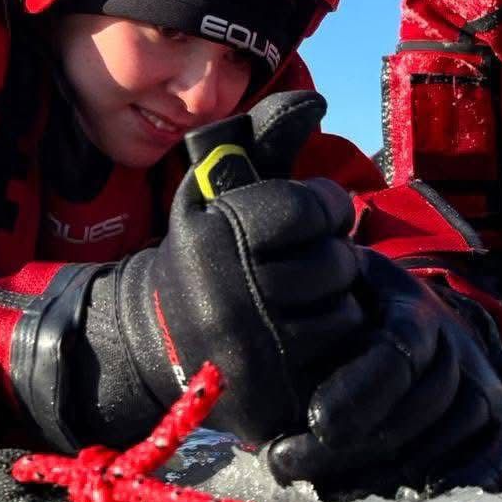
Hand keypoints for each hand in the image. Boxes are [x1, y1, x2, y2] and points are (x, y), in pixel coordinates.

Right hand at [70, 92, 368, 443]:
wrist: (158, 341)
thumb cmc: (200, 252)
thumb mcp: (214, 187)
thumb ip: (261, 137)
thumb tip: (314, 103)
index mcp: (211, 238)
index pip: (305, 210)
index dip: (323, 205)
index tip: (318, 211)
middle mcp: (227, 299)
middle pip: (332, 264)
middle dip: (333, 256)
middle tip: (314, 258)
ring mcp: (249, 356)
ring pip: (343, 314)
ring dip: (338, 301)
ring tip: (311, 297)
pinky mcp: (270, 399)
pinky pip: (341, 364)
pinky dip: (337, 346)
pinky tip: (313, 333)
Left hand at [266, 257, 501, 497]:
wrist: (405, 313)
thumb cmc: (350, 307)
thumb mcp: (327, 292)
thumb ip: (303, 315)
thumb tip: (251, 345)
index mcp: (413, 308)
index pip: (397, 352)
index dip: (360, 390)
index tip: (313, 423)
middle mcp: (456, 345)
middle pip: (419, 405)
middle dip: (350, 446)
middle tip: (283, 465)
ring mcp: (482, 385)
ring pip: (449, 436)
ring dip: (386, 472)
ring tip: (322, 490)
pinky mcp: (494, 425)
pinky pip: (488, 460)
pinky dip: (451, 483)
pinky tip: (398, 500)